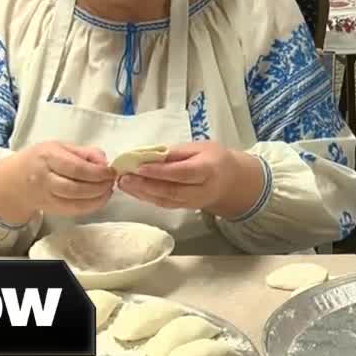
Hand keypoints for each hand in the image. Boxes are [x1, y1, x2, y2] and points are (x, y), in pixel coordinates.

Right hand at [0, 142, 116, 223]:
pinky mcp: (49, 209)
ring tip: (108, 190)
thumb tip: (105, 162)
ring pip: (75, 202)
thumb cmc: (40, 159)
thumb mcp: (60, 147)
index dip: (98, 172)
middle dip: (100, 186)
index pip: (77, 168)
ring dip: (97, 198)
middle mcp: (44, 178)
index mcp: (47, 156)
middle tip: (112, 181)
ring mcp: (45, 196)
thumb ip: (84, 152)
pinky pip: (73, 211)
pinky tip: (99, 199)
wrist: (13, 181)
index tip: (111, 171)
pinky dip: (90, 207)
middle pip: (76, 188)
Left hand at [118, 142, 266, 219]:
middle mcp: (201, 190)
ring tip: (123, 183)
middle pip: (171, 191)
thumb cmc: (215, 158)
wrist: (232, 182)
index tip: (139, 167)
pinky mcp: (185, 208)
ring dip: (142, 193)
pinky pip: (164, 204)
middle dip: (145, 186)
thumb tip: (150, 155)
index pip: (182, 173)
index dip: (160, 172)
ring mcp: (193, 203)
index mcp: (208, 170)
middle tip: (124, 178)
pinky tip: (133, 190)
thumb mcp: (200, 147)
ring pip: (165, 201)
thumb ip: (176, 152)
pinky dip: (147, 198)